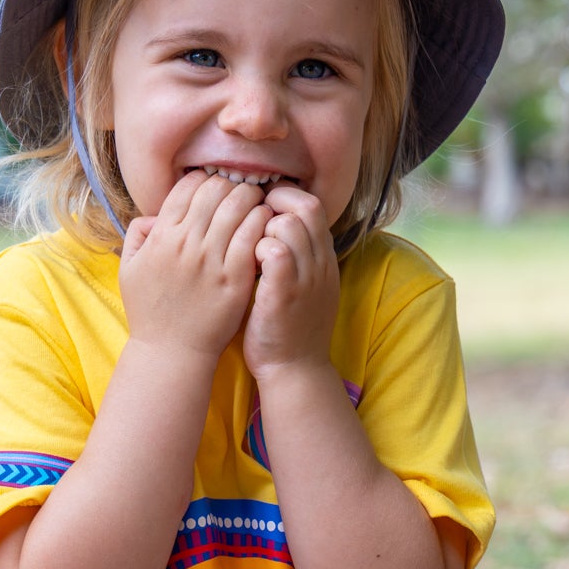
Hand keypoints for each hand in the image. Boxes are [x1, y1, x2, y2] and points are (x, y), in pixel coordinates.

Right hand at [119, 171, 270, 361]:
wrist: (171, 352)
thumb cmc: (150, 312)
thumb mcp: (128, 270)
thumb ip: (137, 235)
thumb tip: (156, 216)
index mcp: (162, 236)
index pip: (189, 186)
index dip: (206, 179)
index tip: (216, 186)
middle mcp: (186, 243)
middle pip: (217, 189)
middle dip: (232, 183)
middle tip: (243, 189)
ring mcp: (212, 261)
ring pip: (239, 207)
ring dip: (252, 197)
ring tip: (258, 202)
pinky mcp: (235, 279)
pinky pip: (253, 236)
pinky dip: (262, 221)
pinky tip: (266, 222)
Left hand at [243, 184, 339, 378]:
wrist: (295, 369)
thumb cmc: (288, 327)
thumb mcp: (304, 286)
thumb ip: (296, 254)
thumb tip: (270, 223)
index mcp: (325, 258)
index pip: (313, 204)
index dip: (285, 198)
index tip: (260, 209)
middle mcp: (321, 263)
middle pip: (305, 207)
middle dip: (272, 204)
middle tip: (248, 220)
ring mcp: (306, 278)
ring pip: (288, 224)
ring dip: (261, 227)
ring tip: (246, 247)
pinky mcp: (285, 293)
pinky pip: (274, 251)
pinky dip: (256, 248)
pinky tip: (244, 263)